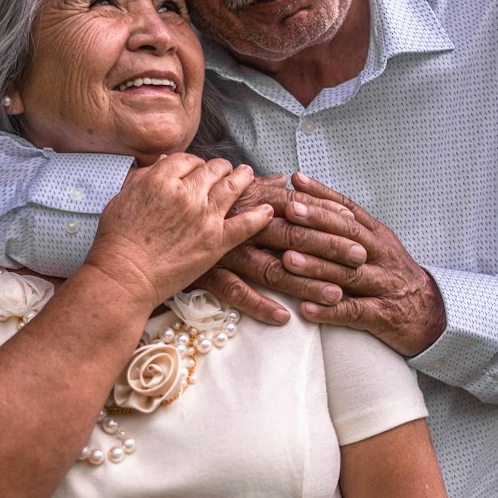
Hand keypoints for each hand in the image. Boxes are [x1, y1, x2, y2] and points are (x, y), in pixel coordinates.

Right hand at [87, 156, 273, 310]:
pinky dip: (259, 216)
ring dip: (243, 178)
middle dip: (221, 168)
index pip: (187, 160)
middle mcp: (186, 193)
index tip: (197, 169)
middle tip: (227, 169)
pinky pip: (246, 224)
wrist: (124, 274)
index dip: (195, 163)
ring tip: (248, 175)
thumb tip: (160, 163)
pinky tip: (267, 211)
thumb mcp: (122, 198)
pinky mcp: (216, 241)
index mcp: (161, 179)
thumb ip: (143, 178)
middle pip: (213, 169)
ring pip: (232, 187)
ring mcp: (204, 216)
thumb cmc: (117, 241)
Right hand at [197, 174, 370, 326]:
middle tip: (360, 261)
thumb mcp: (222, 190)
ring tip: (336, 295)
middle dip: (329, 249)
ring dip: (305, 282)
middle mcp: (238, 223)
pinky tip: (285, 318)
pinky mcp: (206, 273)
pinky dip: (260, 306)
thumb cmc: (185, 207)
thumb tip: (283, 180)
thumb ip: (256, 188)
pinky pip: (237, 293)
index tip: (355, 228)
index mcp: (247, 202)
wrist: (138, 231)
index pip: (297, 209)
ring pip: (272, 267)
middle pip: (293, 237)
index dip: (327, 218)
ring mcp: (223, 250)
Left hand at [285, 173, 444, 355]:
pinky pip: (354, 312)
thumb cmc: (394, 278)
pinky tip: (305, 308)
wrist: (431, 314)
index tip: (297, 182)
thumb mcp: (379, 247)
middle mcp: (382, 257)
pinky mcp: (382, 315)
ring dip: (316, 266)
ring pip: (348, 273)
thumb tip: (314, 203)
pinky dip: (329, 311)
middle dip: (317, 222)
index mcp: (379, 237)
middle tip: (290, 210)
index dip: (323, 195)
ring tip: (288, 259)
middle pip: (349, 235)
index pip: (349, 211)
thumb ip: (351, 229)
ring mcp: (383, 286)